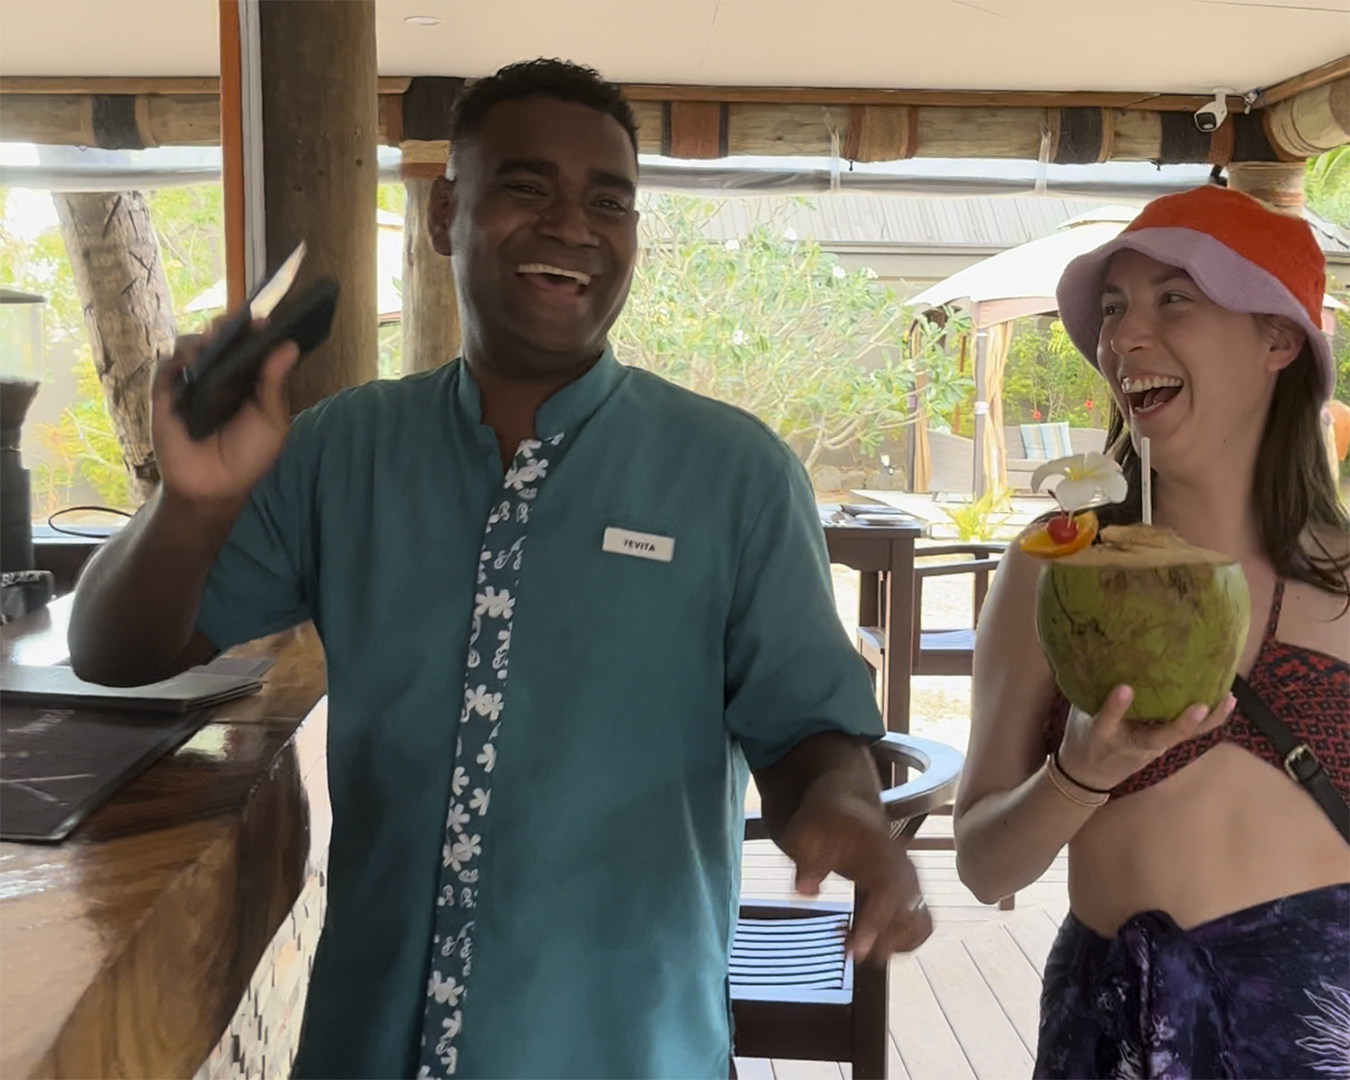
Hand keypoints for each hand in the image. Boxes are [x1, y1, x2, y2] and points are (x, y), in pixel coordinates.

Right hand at [151, 314, 299, 514]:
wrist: (213, 486)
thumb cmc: (248, 456)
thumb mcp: (271, 422)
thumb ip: (275, 385)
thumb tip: (289, 347)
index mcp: (247, 380)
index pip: (249, 346)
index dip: (254, 331)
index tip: (263, 320)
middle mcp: (218, 376)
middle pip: (218, 339)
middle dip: (226, 326)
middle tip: (235, 322)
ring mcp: (191, 382)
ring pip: (191, 346)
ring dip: (201, 339)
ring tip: (213, 339)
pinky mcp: (166, 393)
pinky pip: (166, 367)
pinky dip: (176, 359)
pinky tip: (190, 360)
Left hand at [779, 788, 932, 963]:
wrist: (848, 807)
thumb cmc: (827, 822)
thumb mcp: (807, 833)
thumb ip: (807, 862)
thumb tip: (804, 890)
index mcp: (880, 852)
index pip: (886, 892)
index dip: (874, 924)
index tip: (856, 950)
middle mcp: (903, 869)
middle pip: (908, 914)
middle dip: (882, 941)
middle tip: (849, 954)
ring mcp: (910, 882)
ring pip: (917, 922)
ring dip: (892, 944)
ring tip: (856, 949)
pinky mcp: (910, 893)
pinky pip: (919, 924)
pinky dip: (901, 941)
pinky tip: (870, 943)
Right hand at [1058, 685, 1236, 793]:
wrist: (1090, 774)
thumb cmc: (1083, 735)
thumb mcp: (1079, 714)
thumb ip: (1091, 689)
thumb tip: (1100, 650)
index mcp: (1101, 734)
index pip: (1106, 720)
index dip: (1115, 706)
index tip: (1124, 688)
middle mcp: (1130, 743)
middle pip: (1158, 737)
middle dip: (1180, 725)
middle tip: (1199, 708)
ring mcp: (1151, 747)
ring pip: (1182, 737)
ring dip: (1206, 721)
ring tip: (1227, 699)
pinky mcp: (1163, 746)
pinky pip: (1188, 734)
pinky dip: (1209, 719)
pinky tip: (1226, 701)